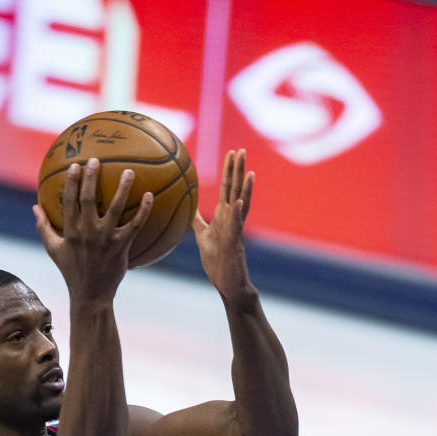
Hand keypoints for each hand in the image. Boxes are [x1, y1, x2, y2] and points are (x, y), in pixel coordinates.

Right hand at [32, 159, 152, 303]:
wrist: (91, 296)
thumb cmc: (72, 271)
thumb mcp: (54, 249)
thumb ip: (44, 227)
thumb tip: (34, 207)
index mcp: (70, 231)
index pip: (69, 201)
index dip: (72, 182)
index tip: (76, 165)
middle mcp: (87, 232)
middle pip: (88, 199)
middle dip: (91, 177)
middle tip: (96, 160)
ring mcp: (105, 239)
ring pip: (115, 208)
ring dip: (122, 188)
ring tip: (129, 171)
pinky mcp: (121, 246)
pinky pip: (134, 225)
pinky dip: (143, 210)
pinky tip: (149, 195)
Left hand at [193, 148, 254, 301]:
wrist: (228, 285)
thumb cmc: (217, 263)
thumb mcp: (202, 237)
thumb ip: (196, 221)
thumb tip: (187, 207)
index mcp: (224, 217)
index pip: (228, 188)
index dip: (229, 171)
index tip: (231, 153)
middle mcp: (233, 220)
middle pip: (236, 190)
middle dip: (239, 171)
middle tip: (241, 150)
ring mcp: (236, 231)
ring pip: (241, 204)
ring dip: (245, 188)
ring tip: (249, 171)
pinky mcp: (235, 244)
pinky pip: (236, 227)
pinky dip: (238, 214)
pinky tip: (239, 201)